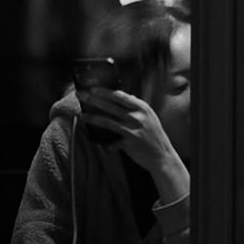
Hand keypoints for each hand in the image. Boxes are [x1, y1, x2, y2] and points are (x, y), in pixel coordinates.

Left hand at [82, 87, 189, 205]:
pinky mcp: (128, 143)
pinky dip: (105, 142)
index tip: (92, 88)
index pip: (120, 96)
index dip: (105, 91)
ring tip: (81, 115)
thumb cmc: (154, 136)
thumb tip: (127, 95)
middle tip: (80, 95)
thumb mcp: (150, 117)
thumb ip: (138, 107)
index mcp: (142, 108)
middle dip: (93, 99)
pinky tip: (97, 141)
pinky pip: (111, 141)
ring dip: (92, 118)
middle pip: (110, 106)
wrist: (162, 156)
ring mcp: (133, 130)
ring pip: (107, 121)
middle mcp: (137, 117)